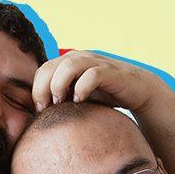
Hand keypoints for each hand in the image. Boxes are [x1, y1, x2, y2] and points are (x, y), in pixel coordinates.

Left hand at [31, 50, 164, 113]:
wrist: (137, 90)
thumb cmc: (104, 95)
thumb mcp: (77, 96)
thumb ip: (60, 98)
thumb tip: (37, 115)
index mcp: (68, 62)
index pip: (41, 71)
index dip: (36, 90)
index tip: (39, 110)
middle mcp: (79, 58)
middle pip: (49, 67)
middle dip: (43, 90)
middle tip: (46, 108)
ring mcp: (94, 62)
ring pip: (67, 67)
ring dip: (60, 86)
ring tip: (61, 103)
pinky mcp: (110, 71)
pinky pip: (91, 75)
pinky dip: (82, 88)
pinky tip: (81, 102)